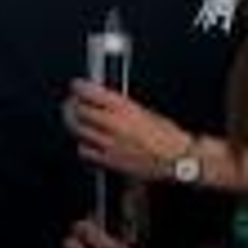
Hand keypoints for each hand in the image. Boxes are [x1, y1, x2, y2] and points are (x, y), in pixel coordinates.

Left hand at [65, 79, 190, 181]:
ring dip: (73, 123)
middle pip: (79, 111)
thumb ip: (123, 107)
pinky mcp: (110, 160)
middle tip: (70, 103)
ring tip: (74, 120)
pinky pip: (85, 151)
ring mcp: (110, 143)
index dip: (80, 88)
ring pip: (79, 130)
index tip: (76, 86)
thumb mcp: (145, 112)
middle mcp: (115, 125)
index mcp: (126, 109)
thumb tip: (105, 102)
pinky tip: (85, 143)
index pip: (93, 93)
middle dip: (71, 105)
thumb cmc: (167, 136)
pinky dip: (82, 145)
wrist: (177, 159)